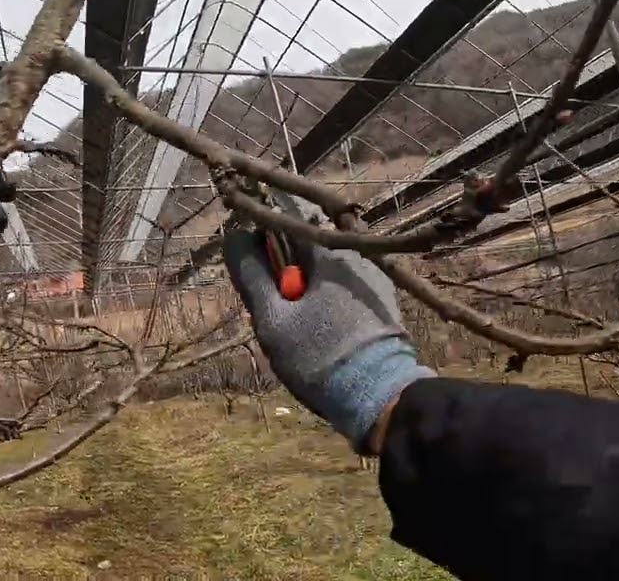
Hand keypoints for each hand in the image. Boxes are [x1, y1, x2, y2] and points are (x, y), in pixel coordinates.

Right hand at [223, 229, 434, 450]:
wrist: (381, 397)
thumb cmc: (319, 356)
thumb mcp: (273, 319)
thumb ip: (251, 274)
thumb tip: (233, 235)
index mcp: (331, 251)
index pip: (286, 221)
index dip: (261, 239)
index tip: (252, 267)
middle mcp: (358, 254)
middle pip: (307, 246)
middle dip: (284, 269)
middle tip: (275, 307)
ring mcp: (376, 277)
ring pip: (325, 269)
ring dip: (305, 286)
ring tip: (298, 325)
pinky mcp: (384, 300)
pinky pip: (344, 286)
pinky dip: (326, 298)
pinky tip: (323, 331)